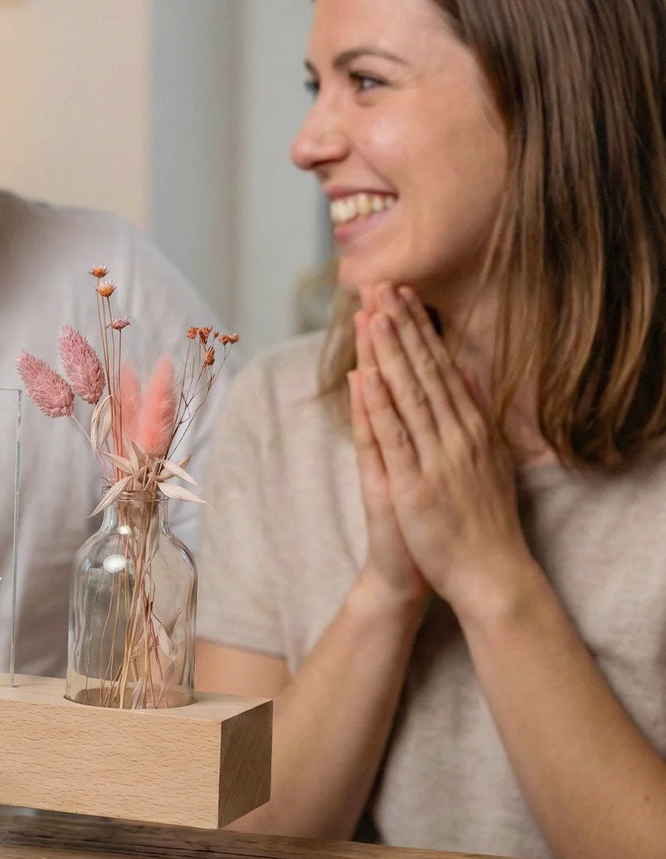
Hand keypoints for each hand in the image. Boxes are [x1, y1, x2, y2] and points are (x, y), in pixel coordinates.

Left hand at [359, 283, 536, 607]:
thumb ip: (478, 412)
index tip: (403, 294)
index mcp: (472, 428)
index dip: (420, 329)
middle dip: (402, 326)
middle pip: (425, 371)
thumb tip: (469, 369)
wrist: (489, 573)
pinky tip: (367, 374)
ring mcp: (437, 458)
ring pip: (409, 394)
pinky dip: (380, 404)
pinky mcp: (415, 484)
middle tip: (382, 285)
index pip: (442, 367)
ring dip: (389, 352)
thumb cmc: (484, 519)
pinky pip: (394, 437)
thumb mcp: (491, 457)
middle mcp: (457, 435)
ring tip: (372, 313)